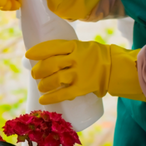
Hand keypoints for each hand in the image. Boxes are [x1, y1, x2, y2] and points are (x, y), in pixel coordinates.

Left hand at [25, 39, 145, 104]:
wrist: (116, 68)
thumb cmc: (97, 56)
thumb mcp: (83, 46)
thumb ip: (68, 51)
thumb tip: (47, 57)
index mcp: (75, 46)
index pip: (52, 46)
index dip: (38, 51)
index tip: (28, 55)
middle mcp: (76, 59)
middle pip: (51, 64)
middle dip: (39, 70)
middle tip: (35, 74)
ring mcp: (79, 74)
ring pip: (55, 79)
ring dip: (44, 84)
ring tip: (41, 86)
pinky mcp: (82, 88)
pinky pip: (63, 94)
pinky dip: (51, 98)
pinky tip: (43, 100)